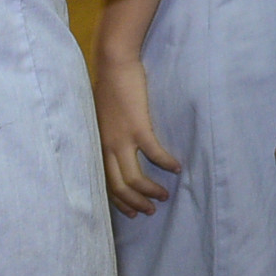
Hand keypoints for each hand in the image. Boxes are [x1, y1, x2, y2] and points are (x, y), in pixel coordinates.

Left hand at [96, 58, 180, 217]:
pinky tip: (177, 167)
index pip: (105, 182)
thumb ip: (108, 133)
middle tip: (150, 211)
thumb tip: (118, 143)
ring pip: (134, 178)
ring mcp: (122, 138)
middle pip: (119, 187)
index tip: (131, 211)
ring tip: (164, 196)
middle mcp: (107, 146)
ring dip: (150, 191)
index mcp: (98, 144)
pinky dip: (166, 163)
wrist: (114, 64)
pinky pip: (154, 154)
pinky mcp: (138, 127)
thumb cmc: (109, 86)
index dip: (118, 201)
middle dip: (135, 203)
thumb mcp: (102, 116)